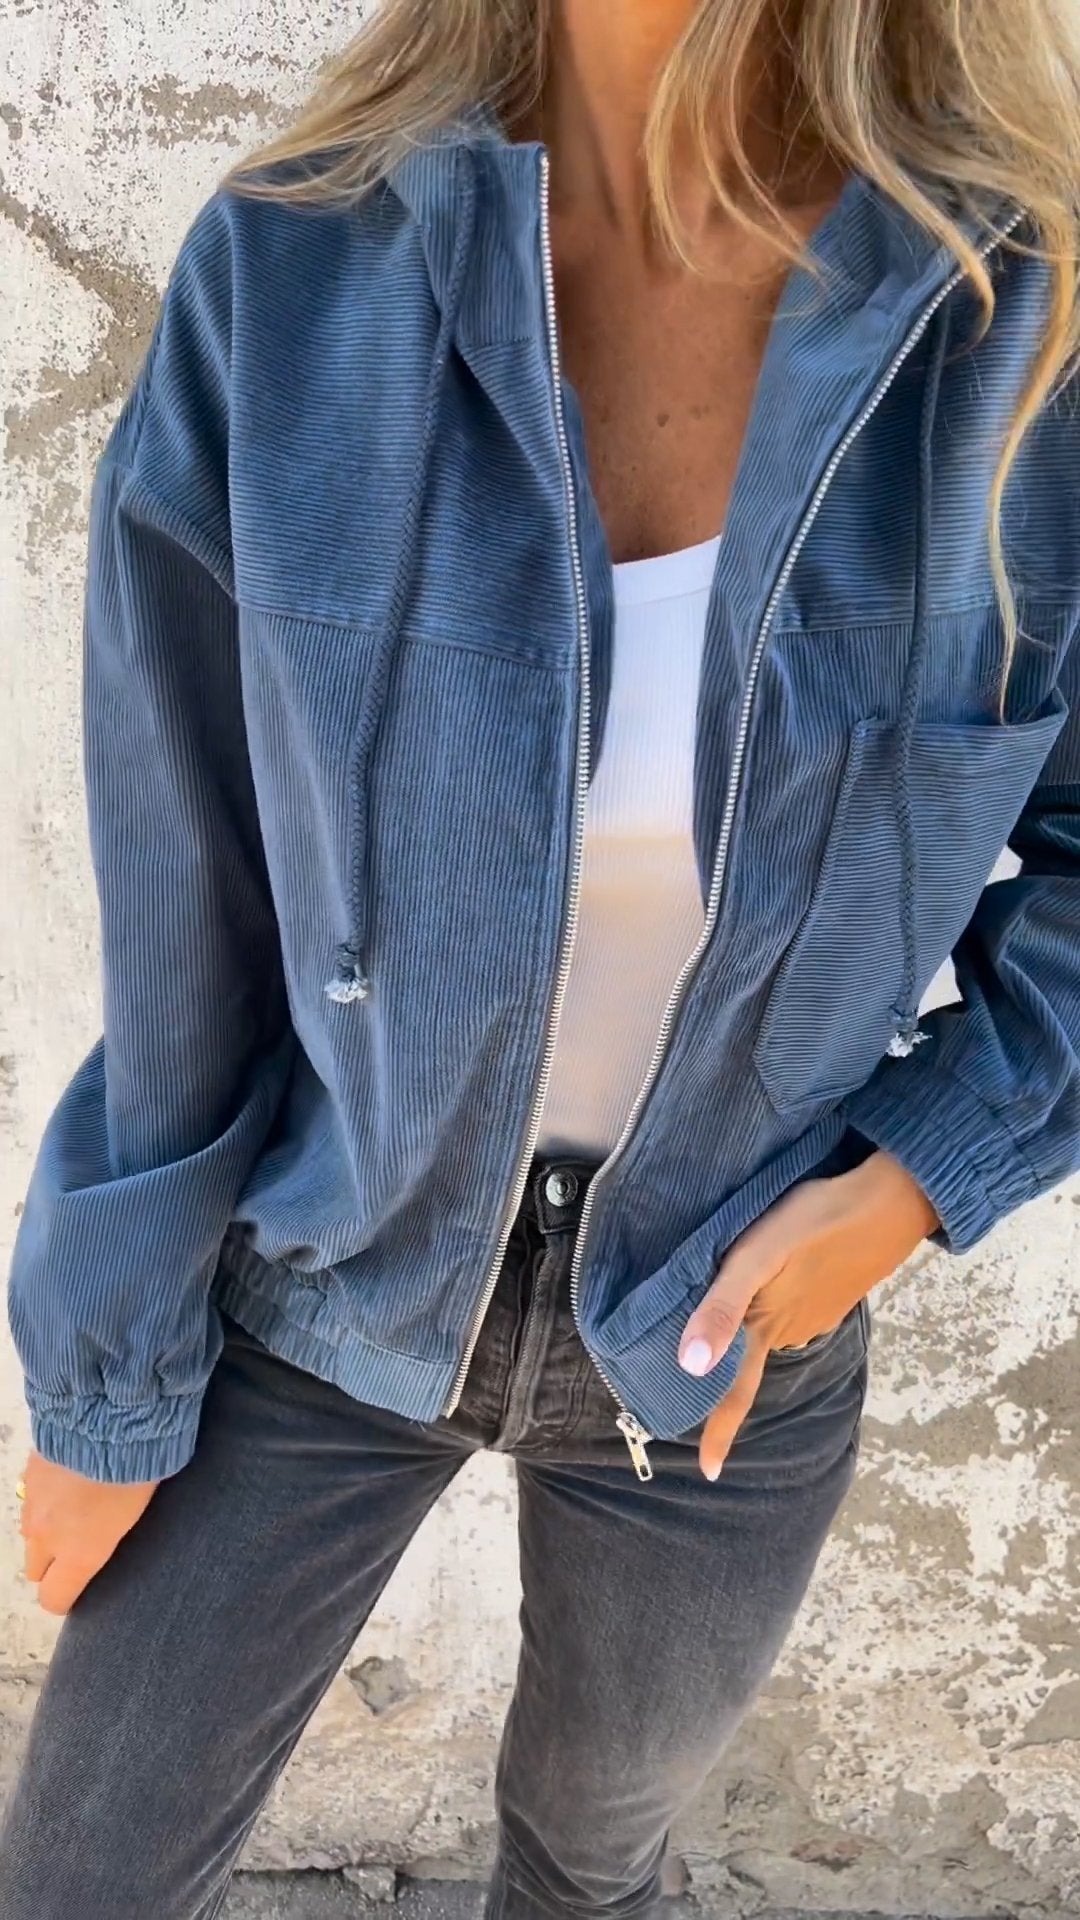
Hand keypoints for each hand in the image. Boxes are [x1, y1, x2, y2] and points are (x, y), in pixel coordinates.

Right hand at [18, 1451, 157, 1614]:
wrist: (108, 1417)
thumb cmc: (137, 1471)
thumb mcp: (131, 1515)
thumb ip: (104, 1539)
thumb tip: (98, 1542)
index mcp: (79, 1553)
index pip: (53, 1598)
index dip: (64, 1598)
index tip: (78, 1589)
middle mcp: (48, 1535)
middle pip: (35, 1570)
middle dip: (52, 1564)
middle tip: (79, 1544)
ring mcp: (33, 1503)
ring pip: (30, 1533)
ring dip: (48, 1528)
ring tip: (77, 1506)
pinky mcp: (28, 1472)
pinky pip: (31, 1499)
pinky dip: (46, 1498)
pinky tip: (69, 1479)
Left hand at [679, 1151, 937, 1481]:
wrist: (889, 1201)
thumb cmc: (813, 1223)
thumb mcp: (755, 1257)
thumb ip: (722, 1308)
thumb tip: (693, 1366)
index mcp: (765, 1327)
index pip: (735, 1392)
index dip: (719, 1432)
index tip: (707, 1473)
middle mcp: (790, 1330)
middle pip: (749, 1365)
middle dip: (726, 1378)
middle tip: (696, 1378)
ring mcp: (815, 1314)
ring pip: (771, 1334)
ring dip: (751, 1334)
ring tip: (724, 1319)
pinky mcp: (831, 1293)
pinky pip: (792, 1312)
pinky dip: (773, 1307)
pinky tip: (771, 1286)